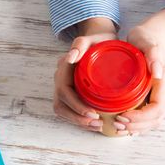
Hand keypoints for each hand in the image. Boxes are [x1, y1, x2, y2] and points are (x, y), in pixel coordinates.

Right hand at [53, 17, 116, 131]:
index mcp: (64, 68)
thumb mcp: (94, 37)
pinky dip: (82, 119)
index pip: (63, 91)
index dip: (76, 105)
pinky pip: (72, 111)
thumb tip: (71, 57)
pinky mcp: (74, 94)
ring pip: (64, 110)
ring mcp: (66, 87)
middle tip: (97, 123)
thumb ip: (81, 44)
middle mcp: (61, 79)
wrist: (102, 41)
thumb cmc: (100, 40)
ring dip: (79, 122)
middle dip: (77, 118)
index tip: (92, 113)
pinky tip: (96, 123)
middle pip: (61, 105)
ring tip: (98, 126)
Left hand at [115, 9, 164, 135]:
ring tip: (118, 127)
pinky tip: (124, 126)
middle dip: (137, 125)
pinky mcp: (152, 97)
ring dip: (136, 128)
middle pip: (156, 119)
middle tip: (117, 124)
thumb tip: (158, 73)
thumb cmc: (145, 39)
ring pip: (153, 121)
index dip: (141, 117)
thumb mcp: (147, 42)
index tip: (123, 116)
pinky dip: (137, 125)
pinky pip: (148, 117)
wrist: (148, 37)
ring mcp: (160, 96)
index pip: (157, 109)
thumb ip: (153, 54)